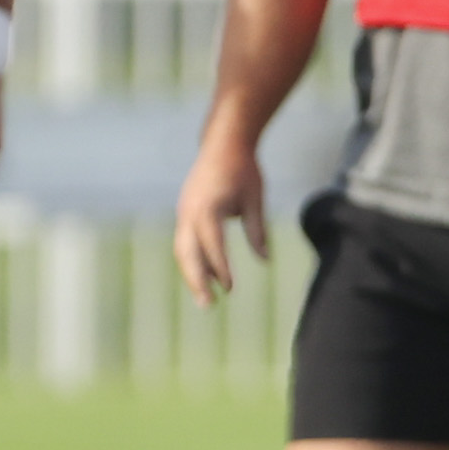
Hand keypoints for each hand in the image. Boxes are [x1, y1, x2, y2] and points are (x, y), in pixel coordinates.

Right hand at [173, 141, 265, 305]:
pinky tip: (209, 277)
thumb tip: (265, 260)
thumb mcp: (255, 200)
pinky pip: (185, 242)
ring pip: (183, 250)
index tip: (229, 288)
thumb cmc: (243, 170)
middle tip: (208, 305)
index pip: (212, 245)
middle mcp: (190, 211)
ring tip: (206, 299)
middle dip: (196, 281)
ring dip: (192, 275)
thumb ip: (257, 230)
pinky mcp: (185, 212)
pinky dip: (194, 261)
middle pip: (187, 253)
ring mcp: (184, 212)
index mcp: (208, 207)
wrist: (223, 144)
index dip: (219, 268)